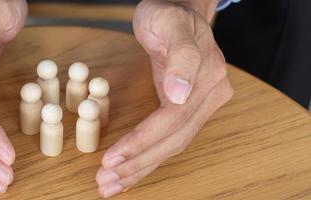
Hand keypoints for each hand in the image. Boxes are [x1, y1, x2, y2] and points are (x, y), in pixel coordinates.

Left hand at [96, 0, 232, 197]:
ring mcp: (201, 106)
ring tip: (112, 185)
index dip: (141, 141)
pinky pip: (169, 139)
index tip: (111, 158)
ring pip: (171, 146)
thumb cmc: (169, 14)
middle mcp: (209, 97)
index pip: (172, 120)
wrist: (180, 11)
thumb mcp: (169, 23)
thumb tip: (180, 94)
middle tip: (106, 182)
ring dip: (140, 168)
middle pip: (172, 141)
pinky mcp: (189, 110)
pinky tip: (130, 171)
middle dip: (137, 164)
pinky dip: (148, 158)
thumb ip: (181, 55)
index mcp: (207, 78)